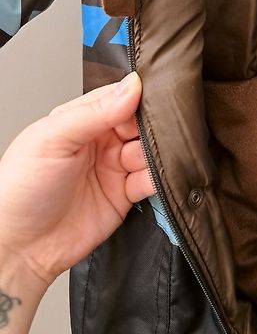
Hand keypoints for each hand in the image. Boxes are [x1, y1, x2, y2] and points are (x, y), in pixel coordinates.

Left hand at [0, 72, 154, 288]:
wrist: (20, 247)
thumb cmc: (19, 191)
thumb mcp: (52, 139)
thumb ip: (94, 112)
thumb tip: (131, 86)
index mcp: (79, 120)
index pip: (119, 98)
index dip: (138, 98)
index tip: (155, 99)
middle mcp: (99, 142)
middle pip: (139, 124)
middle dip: (152, 126)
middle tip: (158, 131)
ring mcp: (113, 168)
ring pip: (149, 151)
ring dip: (157, 152)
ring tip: (152, 157)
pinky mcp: (124, 195)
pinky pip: (151, 180)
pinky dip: (160, 177)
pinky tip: (156, 175)